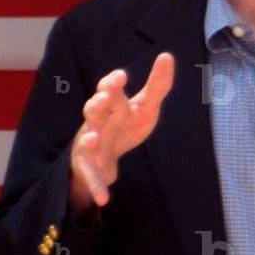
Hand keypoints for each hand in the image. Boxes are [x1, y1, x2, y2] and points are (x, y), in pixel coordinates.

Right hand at [69, 52, 174, 214]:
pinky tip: (104, 198)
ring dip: (90, 139)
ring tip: (95, 138)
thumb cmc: (125, 125)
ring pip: (86, 140)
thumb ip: (157, 85)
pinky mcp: (89, 167)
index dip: (112, 82)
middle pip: (93, 109)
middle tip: (106, 96)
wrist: (108, 157)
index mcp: (110, 104)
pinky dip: (97, 186)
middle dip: (98, 103)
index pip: (108, 89)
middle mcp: (96, 121)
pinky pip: (91, 176)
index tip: (121, 76)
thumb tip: (167, 56)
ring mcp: (90, 144)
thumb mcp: (145, 107)